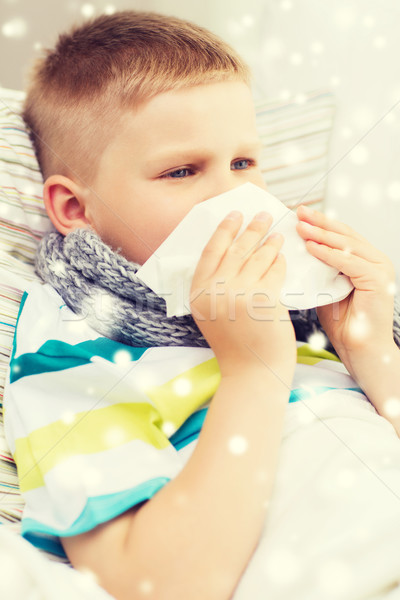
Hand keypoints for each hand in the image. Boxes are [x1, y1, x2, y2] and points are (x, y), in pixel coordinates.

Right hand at [190, 210, 295, 378]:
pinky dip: (279, 262)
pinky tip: (283, 257)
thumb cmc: (235, 344)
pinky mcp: (263, 300)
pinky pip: (274, 272)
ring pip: (257, 257)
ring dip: (269, 242)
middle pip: (235, 249)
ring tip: (277, 234)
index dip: (224, 229)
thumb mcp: (212, 314)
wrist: (252, 372)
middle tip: (263, 214)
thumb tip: (231, 252)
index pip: (210, 250)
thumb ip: (214, 287)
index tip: (235, 214)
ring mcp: (239, 295)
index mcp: (198, 292)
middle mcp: (215, 291)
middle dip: (251, 228)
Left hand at [296, 205, 395, 368]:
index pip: (342, 235)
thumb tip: (295, 255)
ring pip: (347, 245)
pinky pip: (348, 262)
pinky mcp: (377, 280)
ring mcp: (380, 268)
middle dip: (320, 222)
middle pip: (345, 234)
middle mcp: (376, 260)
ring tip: (300, 226)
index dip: (321, 223)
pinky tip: (311, 248)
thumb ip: (318, 270)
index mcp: (366, 260)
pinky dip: (328, 254)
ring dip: (321, 234)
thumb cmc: (345, 324)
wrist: (362, 350)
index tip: (300, 215)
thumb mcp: (326, 288)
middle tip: (299, 212)